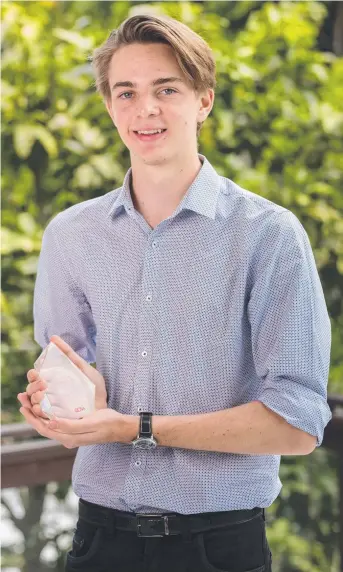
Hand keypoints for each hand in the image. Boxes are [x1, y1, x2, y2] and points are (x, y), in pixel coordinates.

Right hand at [17, 334, 107, 417]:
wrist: (106, 405)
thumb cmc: (94, 388)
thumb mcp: (83, 369)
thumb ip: (69, 354)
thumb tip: (53, 337)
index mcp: (51, 383)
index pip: (34, 378)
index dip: (32, 376)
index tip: (36, 373)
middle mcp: (48, 396)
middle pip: (30, 392)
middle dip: (32, 387)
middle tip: (43, 384)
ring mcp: (51, 409)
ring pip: (33, 406)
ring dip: (32, 400)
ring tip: (40, 395)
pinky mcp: (56, 422)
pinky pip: (41, 421)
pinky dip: (36, 415)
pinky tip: (38, 410)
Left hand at [19, 407, 135, 447]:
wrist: (120, 428)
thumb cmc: (108, 423)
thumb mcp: (91, 423)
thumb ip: (71, 426)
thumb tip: (50, 423)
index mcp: (70, 438)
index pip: (44, 430)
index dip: (32, 419)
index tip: (23, 406)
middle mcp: (67, 439)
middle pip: (43, 428)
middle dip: (31, 414)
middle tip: (22, 399)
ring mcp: (71, 435)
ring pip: (48, 426)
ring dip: (37, 414)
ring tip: (29, 401)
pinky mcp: (74, 430)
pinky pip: (56, 424)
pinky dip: (47, 415)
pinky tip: (46, 406)